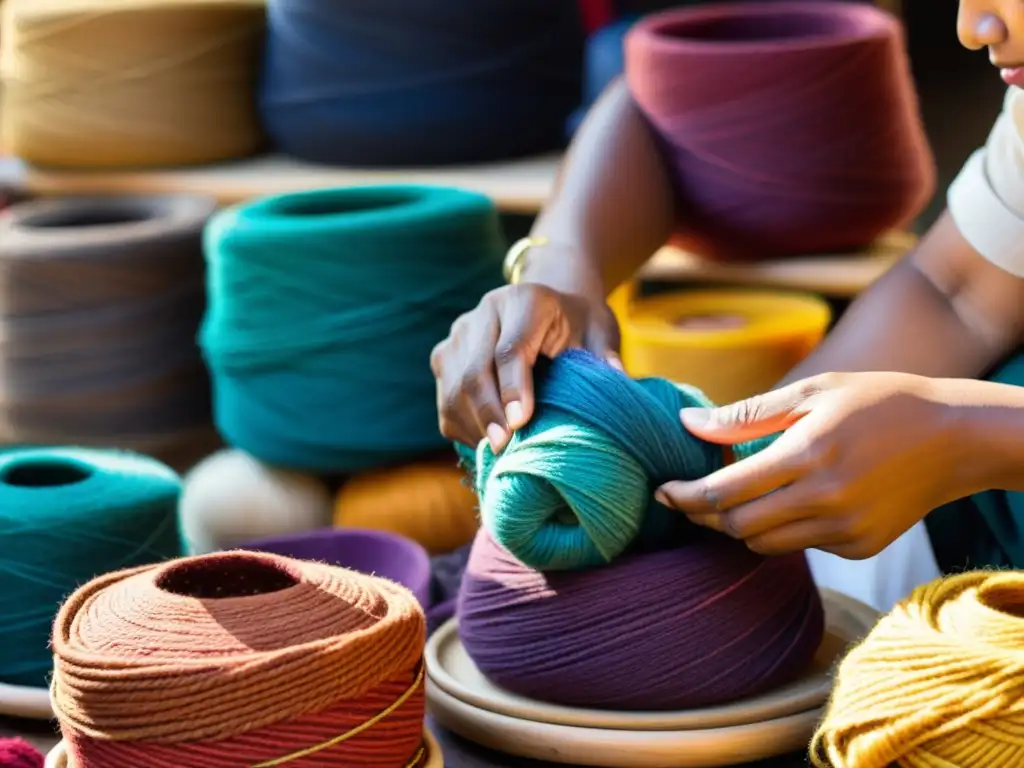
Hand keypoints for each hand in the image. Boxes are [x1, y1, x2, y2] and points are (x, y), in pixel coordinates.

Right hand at [431, 283, 621, 451]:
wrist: (548, 307)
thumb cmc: (579, 325)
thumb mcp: (600, 332)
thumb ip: (605, 355)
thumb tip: (617, 380)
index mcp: (525, 300)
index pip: (509, 349)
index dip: (513, 388)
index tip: (520, 422)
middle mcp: (484, 312)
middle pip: (474, 371)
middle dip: (488, 414)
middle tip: (505, 449)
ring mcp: (458, 335)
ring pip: (453, 389)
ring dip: (474, 427)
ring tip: (498, 454)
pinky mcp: (444, 358)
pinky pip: (446, 403)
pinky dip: (464, 429)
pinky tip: (487, 445)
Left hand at [655, 372, 976, 558]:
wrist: (956, 437)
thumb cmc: (878, 402)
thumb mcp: (812, 391)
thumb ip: (744, 415)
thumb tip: (686, 423)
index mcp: (807, 454)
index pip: (724, 491)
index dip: (684, 496)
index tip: (661, 492)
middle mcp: (825, 499)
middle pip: (736, 526)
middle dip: (703, 515)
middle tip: (686, 497)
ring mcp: (845, 529)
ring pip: (763, 544)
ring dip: (738, 525)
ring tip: (733, 497)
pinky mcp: (859, 547)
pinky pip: (800, 546)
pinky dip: (782, 529)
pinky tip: (790, 501)